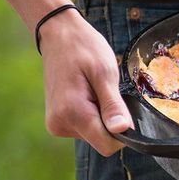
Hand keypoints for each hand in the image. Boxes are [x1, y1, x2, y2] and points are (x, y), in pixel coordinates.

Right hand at [39, 9, 132, 155]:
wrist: (58, 34)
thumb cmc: (83, 48)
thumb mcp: (105, 73)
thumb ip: (112, 105)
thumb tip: (122, 131)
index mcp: (72, 113)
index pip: (107, 145)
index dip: (122, 131)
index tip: (122, 107)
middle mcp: (60, 124)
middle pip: (101, 139)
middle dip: (110, 119)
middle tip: (103, 90)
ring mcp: (56, 124)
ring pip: (94, 133)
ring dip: (101, 114)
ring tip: (93, 88)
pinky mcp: (57, 121)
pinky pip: (85, 126)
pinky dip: (92, 112)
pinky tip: (86, 92)